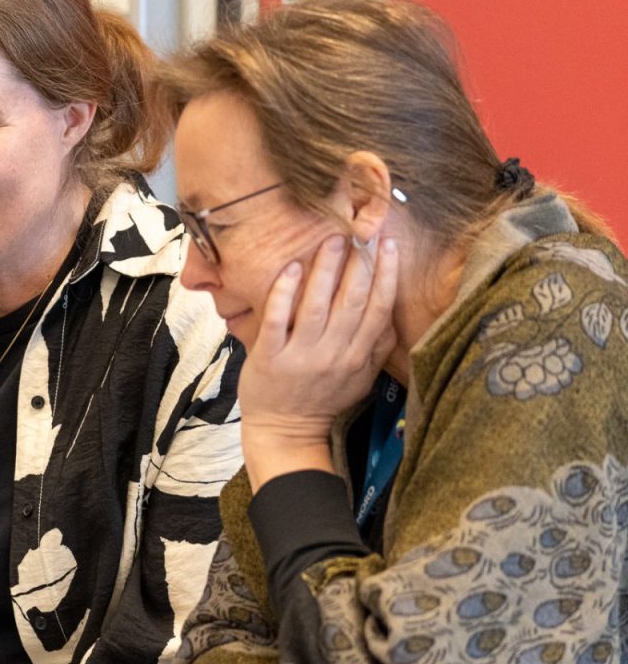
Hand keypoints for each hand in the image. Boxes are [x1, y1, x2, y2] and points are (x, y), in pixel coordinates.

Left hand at [240, 234, 398, 488]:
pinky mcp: (270, 357)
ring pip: (317, 305)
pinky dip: (285, 293)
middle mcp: (334, 354)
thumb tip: (392, 313)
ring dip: (326, 270)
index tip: (389, 245)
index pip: (379, 309)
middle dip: (359, 264)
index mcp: (358, 356)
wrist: (285, 431)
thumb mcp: (361, 377)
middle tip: (361, 232)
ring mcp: (301, 355)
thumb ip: (377, 347)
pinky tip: (291, 268)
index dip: (387, 274)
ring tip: (332, 240)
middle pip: (352, 301)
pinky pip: (278, 319)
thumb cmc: (324, 399)